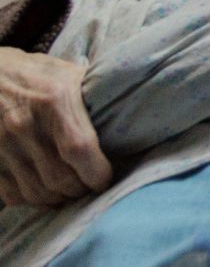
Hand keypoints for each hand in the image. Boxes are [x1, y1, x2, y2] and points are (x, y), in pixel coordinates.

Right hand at [0, 47, 110, 207]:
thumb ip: (94, 95)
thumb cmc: (36, 74)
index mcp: (55, 101)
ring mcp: (2, 145)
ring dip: (59, 198)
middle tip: (91, 186)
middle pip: (59, 178)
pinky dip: (33, 199)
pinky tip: (45, 190)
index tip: (106, 178)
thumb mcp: (69, 73)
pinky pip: (13, 195)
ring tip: (71, 190)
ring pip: (37, 191)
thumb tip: (133, 110)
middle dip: (80, 189)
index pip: (79, 149)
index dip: (97, 172)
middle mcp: (25, 125)